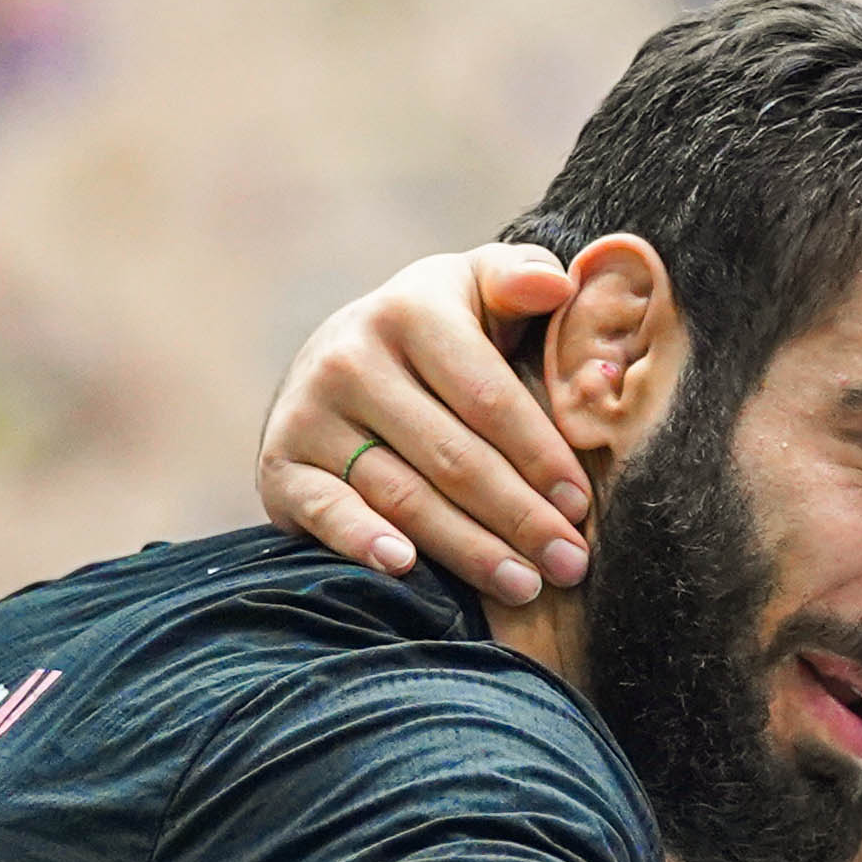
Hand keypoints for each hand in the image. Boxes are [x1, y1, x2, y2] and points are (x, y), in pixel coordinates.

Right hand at [258, 247, 590, 601]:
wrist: (335, 358)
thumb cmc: (440, 331)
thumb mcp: (477, 288)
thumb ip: (523, 277)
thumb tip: (557, 285)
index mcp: (410, 311)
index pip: (488, 398)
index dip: (540, 455)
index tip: (581, 505)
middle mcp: (350, 359)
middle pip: (452, 457)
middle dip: (519, 517)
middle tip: (569, 564)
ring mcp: (309, 415)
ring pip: (404, 496)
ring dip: (468, 549)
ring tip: (524, 584)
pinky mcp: (280, 466)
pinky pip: (329, 513)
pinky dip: (364, 543)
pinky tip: (407, 569)